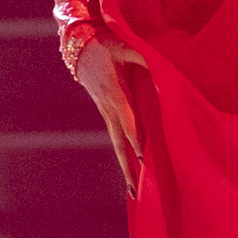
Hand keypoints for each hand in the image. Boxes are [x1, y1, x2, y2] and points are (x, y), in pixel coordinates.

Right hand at [72, 34, 148, 199]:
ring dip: (125, 167)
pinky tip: (131, 171)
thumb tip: (158, 62)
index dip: (136, 138)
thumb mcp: (123, 46)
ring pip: (117, 145)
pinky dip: (123, 156)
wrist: (79, 49)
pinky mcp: (107, 114)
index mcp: (115, 93)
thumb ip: (141, 55)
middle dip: (128, 167)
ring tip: (133, 191)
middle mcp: (109, 108)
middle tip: (135, 190)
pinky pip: (117, 138)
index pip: (127, 120)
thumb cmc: (104, 46)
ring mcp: (106, 113)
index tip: (144, 156)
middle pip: (119, 143)